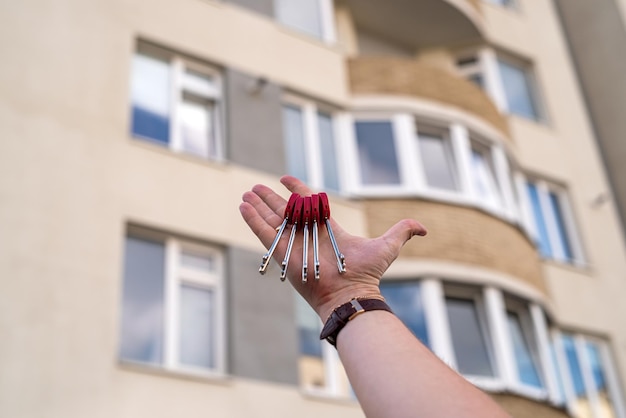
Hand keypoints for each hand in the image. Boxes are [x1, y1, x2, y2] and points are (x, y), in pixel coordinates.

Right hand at [239, 176, 426, 320]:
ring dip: (258, 205)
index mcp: (326, 227)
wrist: (349, 293)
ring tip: (246, 193)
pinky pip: (263, 233)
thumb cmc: (367, 272)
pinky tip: (243, 206)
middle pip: (284, 209)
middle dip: (270, 197)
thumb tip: (424, 228)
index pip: (307, 203)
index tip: (287, 177)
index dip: (297, 189)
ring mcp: (292, 242)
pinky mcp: (281, 252)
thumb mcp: (388, 246)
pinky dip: (252, 219)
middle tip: (257, 185)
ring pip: (271, 218)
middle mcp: (307, 234)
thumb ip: (403, 231)